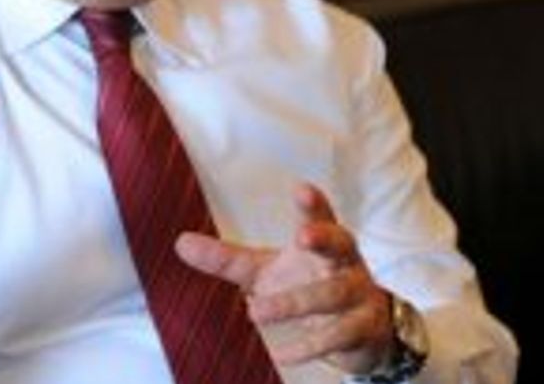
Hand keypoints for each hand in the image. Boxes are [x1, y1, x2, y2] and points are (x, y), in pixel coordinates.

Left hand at [175, 182, 394, 373]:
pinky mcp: (363, 328)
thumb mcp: (265, 271)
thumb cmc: (308, 284)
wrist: (362, 329)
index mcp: (323, 240)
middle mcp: (346, 262)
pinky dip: (309, 346)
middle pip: (341, 243)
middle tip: (302, 237)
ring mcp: (359, 294)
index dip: (313, 205)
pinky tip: (282, 354)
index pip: (321, 216)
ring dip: (295, 303)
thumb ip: (227, 259)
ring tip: (254, 311)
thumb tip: (180, 243)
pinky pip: (338, 337)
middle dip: (324, 238)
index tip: (301, 189)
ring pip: (332, 295)